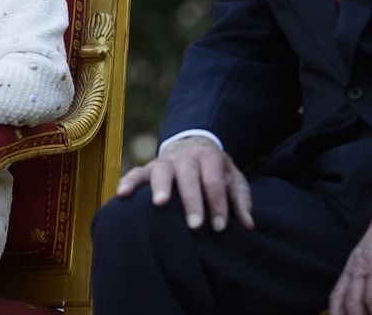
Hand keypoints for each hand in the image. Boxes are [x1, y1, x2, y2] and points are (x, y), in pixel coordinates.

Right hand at [116, 136, 254, 231]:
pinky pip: (137, 173)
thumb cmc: (214, 169)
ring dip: (160, 187)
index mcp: (209, 157)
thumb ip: (240, 199)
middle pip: (189, 177)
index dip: (218, 204)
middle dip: (192, 201)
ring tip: (160, 204)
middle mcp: (186, 157)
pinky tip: (122, 194)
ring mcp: (165, 161)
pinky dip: (129, 182)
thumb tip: (248, 224)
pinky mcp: (148, 168)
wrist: (193, 145)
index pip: (214, 181)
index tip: (219, 227)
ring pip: (162, 171)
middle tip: (195, 226)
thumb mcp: (232, 178)